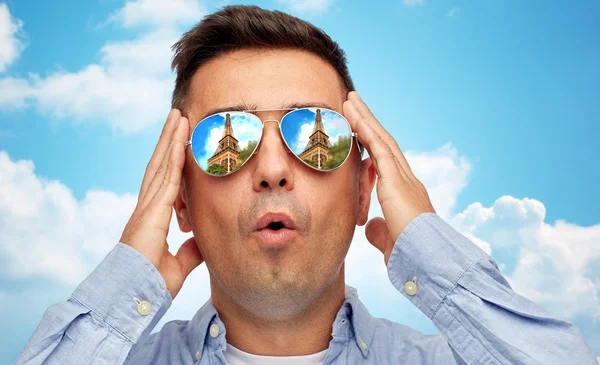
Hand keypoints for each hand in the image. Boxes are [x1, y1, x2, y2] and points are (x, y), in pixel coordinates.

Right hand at [119, 109, 203, 299]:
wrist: (134, 297)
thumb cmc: (150, 284)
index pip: (164, 180)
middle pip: (159, 165)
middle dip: (168, 139)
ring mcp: (147, 208)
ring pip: (160, 165)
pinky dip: (173, 158)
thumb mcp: (179, 264)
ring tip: (178, 116)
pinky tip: (180, 140)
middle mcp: (147, 207)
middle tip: (177, 116)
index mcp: (152, 217)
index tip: (180, 139)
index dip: (171, 158)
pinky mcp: (151, 213)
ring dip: (170, 140)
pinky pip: (166, 180)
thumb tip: (202, 241)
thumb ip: (190, 250)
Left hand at [343, 91, 435, 265]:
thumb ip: (379, 230)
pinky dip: (365, 129)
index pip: (385, 161)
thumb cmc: (412, 256)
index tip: (360, 129)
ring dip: (364, 118)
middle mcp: (407, 180)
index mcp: (405, 193)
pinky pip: (378, 148)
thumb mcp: (391, 240)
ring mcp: (403, 178)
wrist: (428, 261)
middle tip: (354, 102)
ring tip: (350, 100)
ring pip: (381, 139)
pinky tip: (353, 115)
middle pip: (384, 142)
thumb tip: (369, 226)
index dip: (373, 143)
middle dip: (369, 122)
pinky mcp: (396, 180)